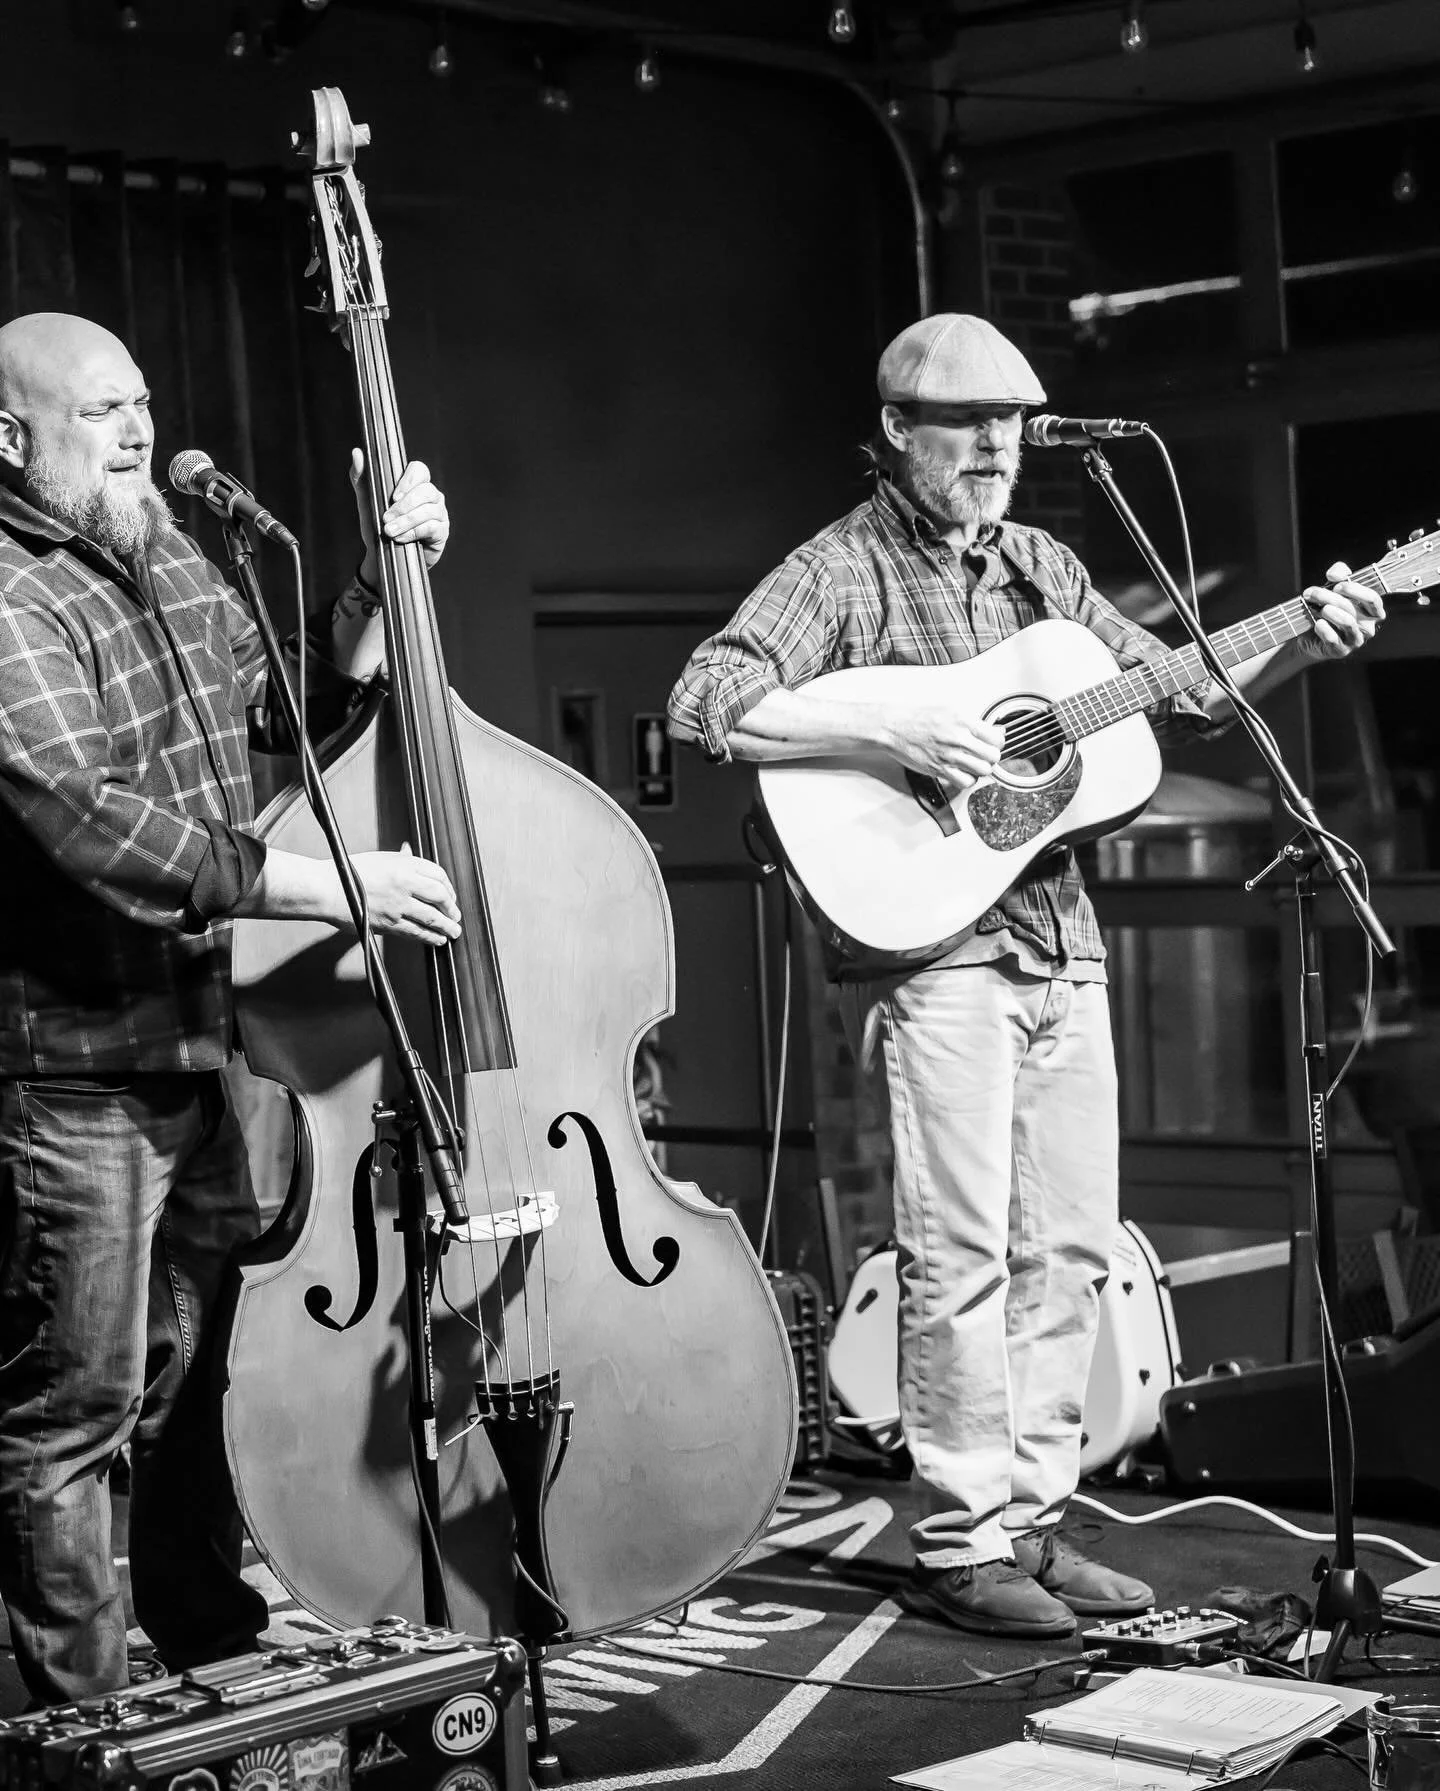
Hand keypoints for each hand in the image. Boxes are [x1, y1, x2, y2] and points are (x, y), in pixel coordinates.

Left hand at [350, 449, 449, 585]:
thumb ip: (361, 477)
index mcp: (415, 484)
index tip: (393, 496)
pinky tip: (401, 538)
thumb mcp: (367, 501)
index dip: (408, 480)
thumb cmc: (378, 525)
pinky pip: (432, 527)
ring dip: (406, 521)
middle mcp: (431, 496)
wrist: (383, 556)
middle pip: (426, 491)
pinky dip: (413, 533)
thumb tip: (357, 452)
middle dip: (404, 507)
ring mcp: (439, 514)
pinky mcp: (441, 532)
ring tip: (390, 531)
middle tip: (386, 518)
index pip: (420, 470)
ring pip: (429, 510)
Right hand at [350, 845, 460, 946]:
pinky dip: (429, 937)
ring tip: (453, 931)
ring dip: (446, 926)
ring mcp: (398, 903)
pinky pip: (416, 932)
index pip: (438, 874)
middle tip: (456, 915)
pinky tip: (436, 939)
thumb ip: (399, 858)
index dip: (448, 887)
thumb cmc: (348, 872)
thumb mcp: (378, 858)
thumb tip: (409, 852)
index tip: (449, 895)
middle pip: (440, 896)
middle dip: (451, 908)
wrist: (328, 889)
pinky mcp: (389, 922)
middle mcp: (405, 882)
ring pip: (432, 917)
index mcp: (404, 864)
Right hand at [885, 706, 1004, 787]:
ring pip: (982, 771)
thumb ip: (974, 722)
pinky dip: (967, 780)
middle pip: (993, 756)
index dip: (997, 742)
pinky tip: (962, 773)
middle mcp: (958, 738)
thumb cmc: (918, 717)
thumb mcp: (950, 710)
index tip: (992, 743)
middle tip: (983, 755)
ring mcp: (949, 755)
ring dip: (980, 770)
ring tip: (973, 765)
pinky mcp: (939, 769)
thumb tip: (995, 730)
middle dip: (991, 757)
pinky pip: (965, 782)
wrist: (893, 727)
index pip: (996, 738)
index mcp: (963, 721)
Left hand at [1296, 562, 1384, 660]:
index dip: (1354, 590)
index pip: (1372, 598)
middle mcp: (1368, 626)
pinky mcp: (1341, 651)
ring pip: (1347, 622)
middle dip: (1328, 597)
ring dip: (1328, 611)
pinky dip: (1324, 629)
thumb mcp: (1334, 588)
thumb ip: (1339, 573)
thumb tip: (1335, 574)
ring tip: (1315, 608)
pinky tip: (1317, 624)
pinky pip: (1334, 639)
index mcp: (1373, 611)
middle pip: (1352, 608)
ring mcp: (1356, 640)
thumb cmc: (1328, 609)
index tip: (1336, 585)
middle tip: (1310, 593)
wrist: (1311, 635)